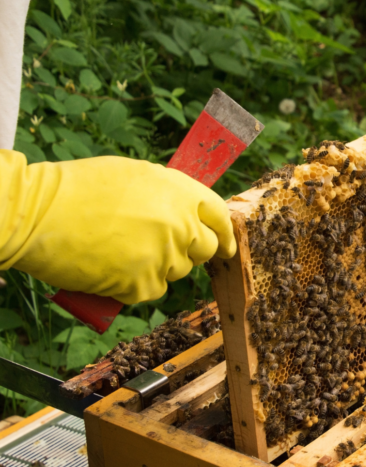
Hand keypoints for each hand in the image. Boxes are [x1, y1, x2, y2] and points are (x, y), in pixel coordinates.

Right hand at [0, 151, 235, 303]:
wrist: (39, 213)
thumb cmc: (78, 189)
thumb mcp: (135, 176)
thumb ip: (168, 195)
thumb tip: (186, 211)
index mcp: (180, 191)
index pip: (219, 215)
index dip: (223, 231)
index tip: (224, 244)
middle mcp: (180, 223)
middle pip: (205, 248)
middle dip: (190, 251)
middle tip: (162, 249)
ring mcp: (164, 255)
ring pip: (177, 271)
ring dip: (157, 267)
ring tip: (121, 250)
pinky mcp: (144, 283)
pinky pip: (152, 290)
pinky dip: (133, 285)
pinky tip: (110, 268)